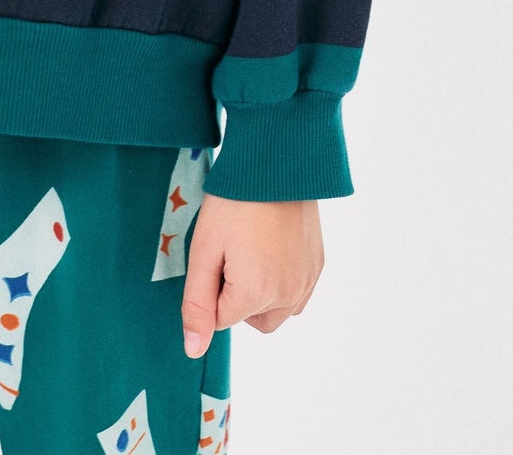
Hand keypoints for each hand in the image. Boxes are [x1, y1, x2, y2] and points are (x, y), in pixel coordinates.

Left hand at [179, 194, 323, 354]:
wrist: (276, 160)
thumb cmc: (234, 201)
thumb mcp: (204, 249)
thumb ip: (197, 304)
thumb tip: (194, 351)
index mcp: (256, 295)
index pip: (222, 318)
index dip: (211, 285)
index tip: (216, 251)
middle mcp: (288, 296)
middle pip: (251, 320)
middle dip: (237, 297)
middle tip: (232, 250)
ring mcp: (307, 281)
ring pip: (276, 310)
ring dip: (261, 293)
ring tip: (251, 246)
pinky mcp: (318, 265)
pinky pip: (296, 291)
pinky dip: (281, 280)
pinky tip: (271, 245)